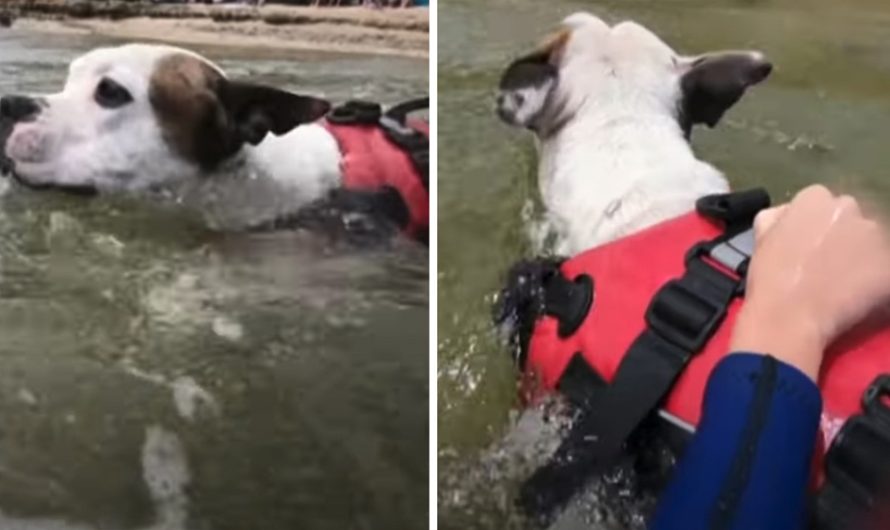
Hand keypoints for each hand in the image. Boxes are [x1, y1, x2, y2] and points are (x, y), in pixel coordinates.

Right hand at [730, 185, 889, 380]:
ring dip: (858, 255)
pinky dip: (870, 280)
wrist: (787, 318)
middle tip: (823, 261)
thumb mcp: (760, 236)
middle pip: (848, 216)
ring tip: (839, 281)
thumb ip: (777, 217)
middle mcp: (849, 208)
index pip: (819, 202)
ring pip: (869, 241)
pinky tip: (851, 295)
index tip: (805, 243)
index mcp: (814, 198)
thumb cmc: (768, 277)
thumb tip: (787, 215)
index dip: (812, 224)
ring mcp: (874, 236)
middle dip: (839, 234)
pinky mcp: (889, 266)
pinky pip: (881, 269)